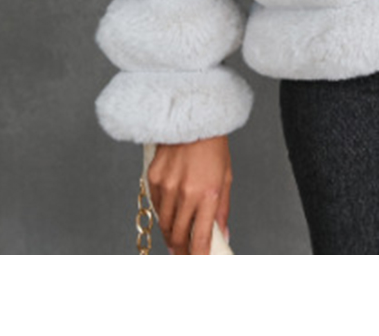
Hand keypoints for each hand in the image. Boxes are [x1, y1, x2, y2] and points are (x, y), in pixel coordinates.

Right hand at [147, 135, 231, 254]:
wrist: (193, 116)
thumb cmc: (213, 146)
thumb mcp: (225, 177)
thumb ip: (222, 209)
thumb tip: (222, 235)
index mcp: (208, 193)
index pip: (200, 237)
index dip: (199, 256)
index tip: (200, 263)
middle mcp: (185, 192)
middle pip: (178, 235)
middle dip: (182, 250)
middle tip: (185, 256)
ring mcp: (166, 186)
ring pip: (165, 224)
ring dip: (171, 236)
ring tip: (177, 240)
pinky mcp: (153, 178)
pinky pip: (156, 206)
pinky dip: (163, 214)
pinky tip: (170, 215)